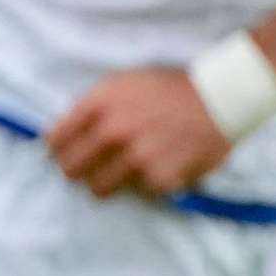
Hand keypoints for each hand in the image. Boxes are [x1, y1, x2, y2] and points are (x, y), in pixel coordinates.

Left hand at [45, 67, 234, 199]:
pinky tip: (157, 167)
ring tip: (121, 172)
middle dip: (76, 171)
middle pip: (70, 170)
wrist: (220, 97)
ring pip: (98, 189)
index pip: (55, 141)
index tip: (63, 154)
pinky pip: (137, 192)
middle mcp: (114, 131)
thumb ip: (90, 108)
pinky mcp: (160, 178)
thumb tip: (57, 138)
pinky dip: (143, 184)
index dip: (58, 150)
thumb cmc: (168, 89)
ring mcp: (137, 157)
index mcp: (99, 104)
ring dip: (105, 183)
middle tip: (87, 169)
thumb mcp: (121, 83)